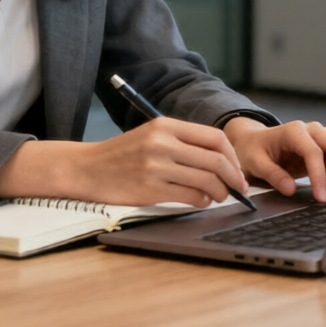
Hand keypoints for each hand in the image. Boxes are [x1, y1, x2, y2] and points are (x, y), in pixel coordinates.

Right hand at [0, 118, 248, 206]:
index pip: (214, 137)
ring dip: (221, 192)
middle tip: (239, 189)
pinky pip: (191, 196)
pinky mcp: (151, 189)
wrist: (87, 168)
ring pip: (207, 180)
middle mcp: (163, 142)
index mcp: (166, 125)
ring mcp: (157, 166)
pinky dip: (203, 201)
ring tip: (219, 197)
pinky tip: (201, 201)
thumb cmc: (122, 154)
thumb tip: (222, 160)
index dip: (232, 156)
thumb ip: (182, 142)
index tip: (237, 170)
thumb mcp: (151, 135)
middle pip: (216, 160)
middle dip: (233, 177)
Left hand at [222, 118, 325, 202]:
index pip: (314, 152)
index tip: (321, 197)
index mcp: (293, 131)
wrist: (256, 142)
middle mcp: (312, 130)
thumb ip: (272, 174)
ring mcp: (323, 136)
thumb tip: (290, 189)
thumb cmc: (255, 150)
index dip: (319, 175)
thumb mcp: (255, 162)